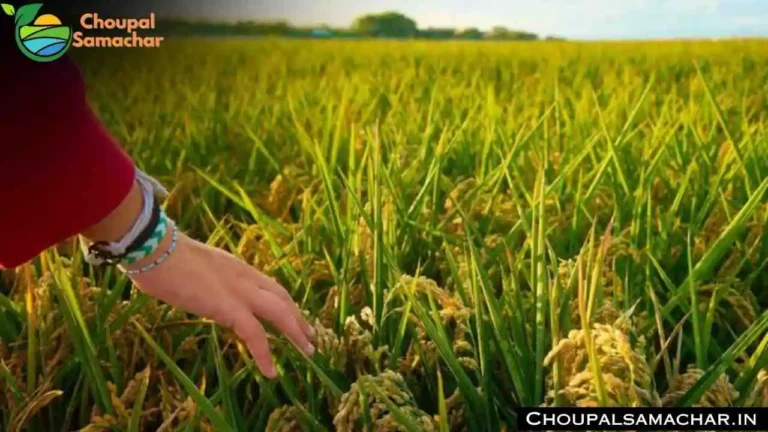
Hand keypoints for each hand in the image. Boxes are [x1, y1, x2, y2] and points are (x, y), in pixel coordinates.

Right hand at [123, 231, 314, 377]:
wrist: (154, 249)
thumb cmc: (159, 256)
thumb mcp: (189, 267)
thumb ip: (200, 278)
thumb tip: (190, 287)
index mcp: (235, 266)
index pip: (267, 284)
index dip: (281, 300)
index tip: (291, 313)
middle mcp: (244, 276)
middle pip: (281, 297)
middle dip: (297, 316)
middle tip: (310, 335)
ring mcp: (239, 290)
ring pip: (280, 313)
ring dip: (296, 332)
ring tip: (308, 351)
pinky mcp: (229, 307)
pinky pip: (256, 335)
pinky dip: (265, 354)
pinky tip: (271, 372)